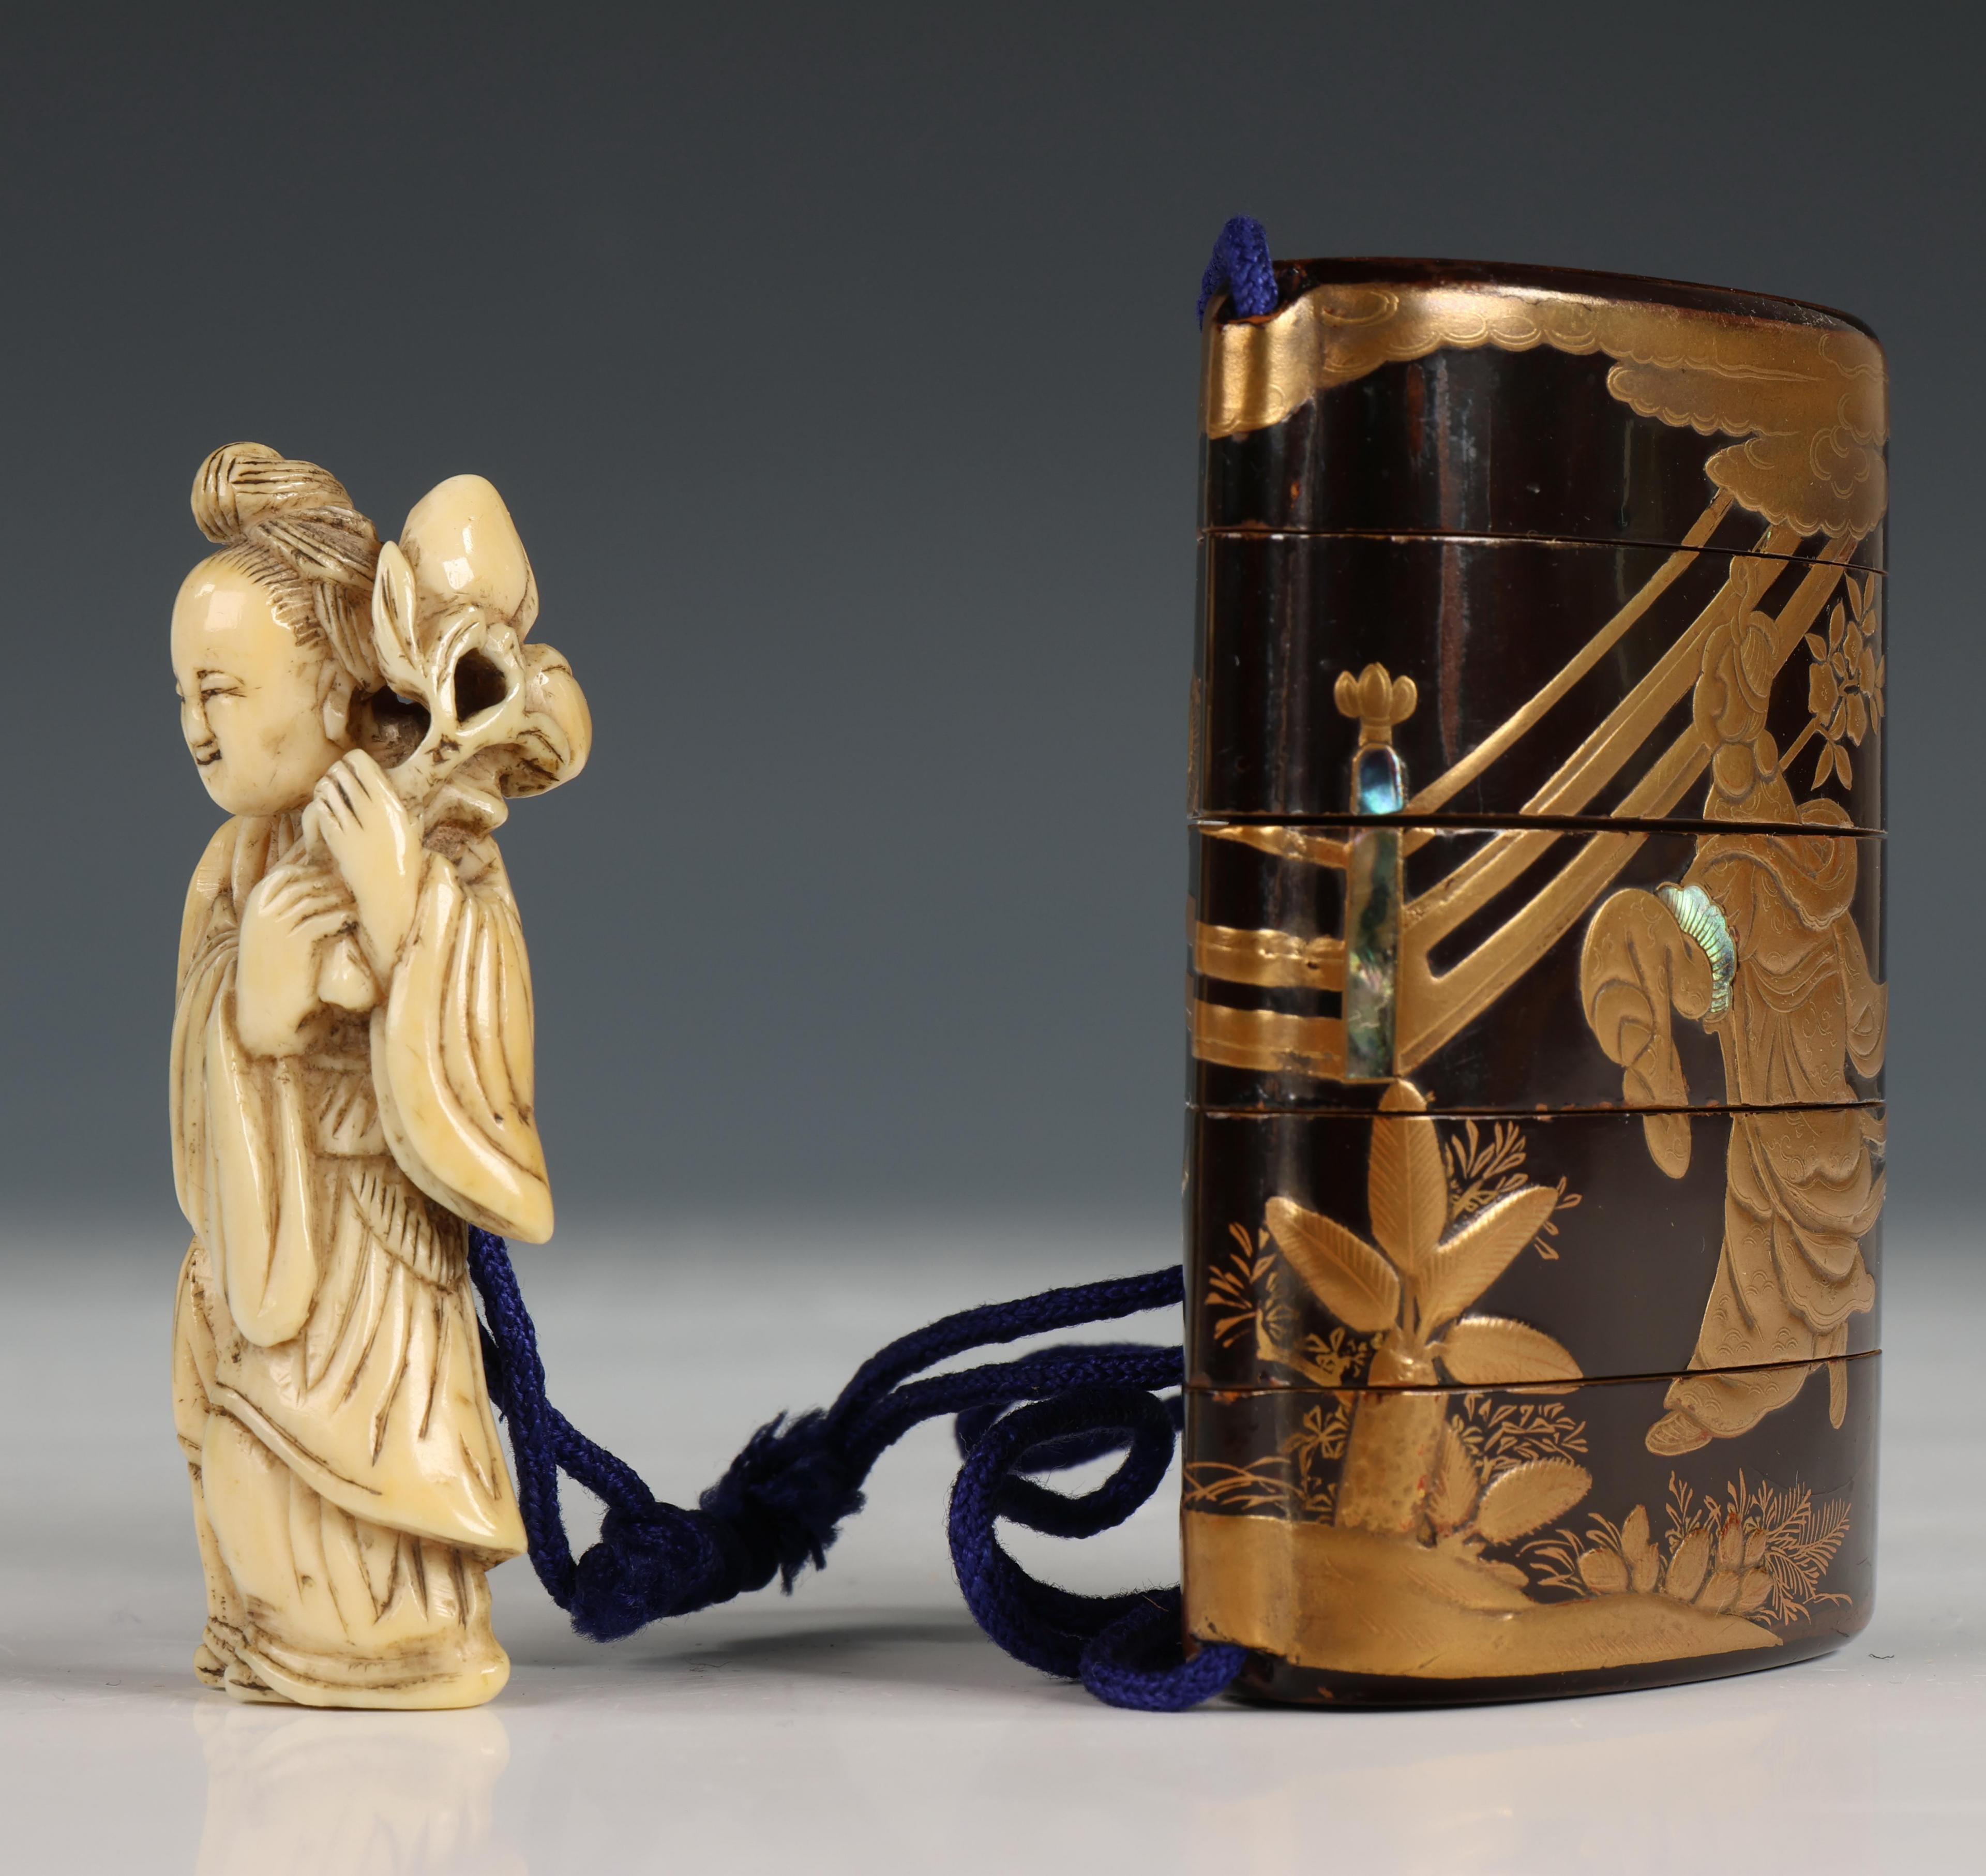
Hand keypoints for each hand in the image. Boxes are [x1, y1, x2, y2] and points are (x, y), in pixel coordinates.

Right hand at [237, 862, 354, 1055]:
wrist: (266, 1011)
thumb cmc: (275, 974)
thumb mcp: (270, 936)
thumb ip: (286, 910)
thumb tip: (320, 886)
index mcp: (255, 905)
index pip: (288, 873)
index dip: (315, 873)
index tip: (335, 880)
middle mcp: (265, 910)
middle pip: (307, 883)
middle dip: (334, 885)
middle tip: (357, 892)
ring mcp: (279, 925)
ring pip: (320, 899)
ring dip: (343, 900)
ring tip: (360, 907)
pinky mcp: (297, 942)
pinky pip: (327, 920)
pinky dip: (345, 918)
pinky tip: (355, 922)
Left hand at [304, 749, 422, 978]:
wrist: (389, 894)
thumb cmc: (402, 860)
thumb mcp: (406, 827)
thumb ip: (391, 803)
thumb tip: (377, 780)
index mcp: (390, 804)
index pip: (363, 765)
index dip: (354, 760)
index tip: (353, 765)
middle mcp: (370, 812)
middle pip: (342, 774)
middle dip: (337, 771)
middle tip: (338, 775)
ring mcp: (351, 826)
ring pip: (327, 789)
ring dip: (326, 785)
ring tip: (330, 788)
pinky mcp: (335, 840)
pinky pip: (321, 810)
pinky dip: (321, 804)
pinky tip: (325, 806)